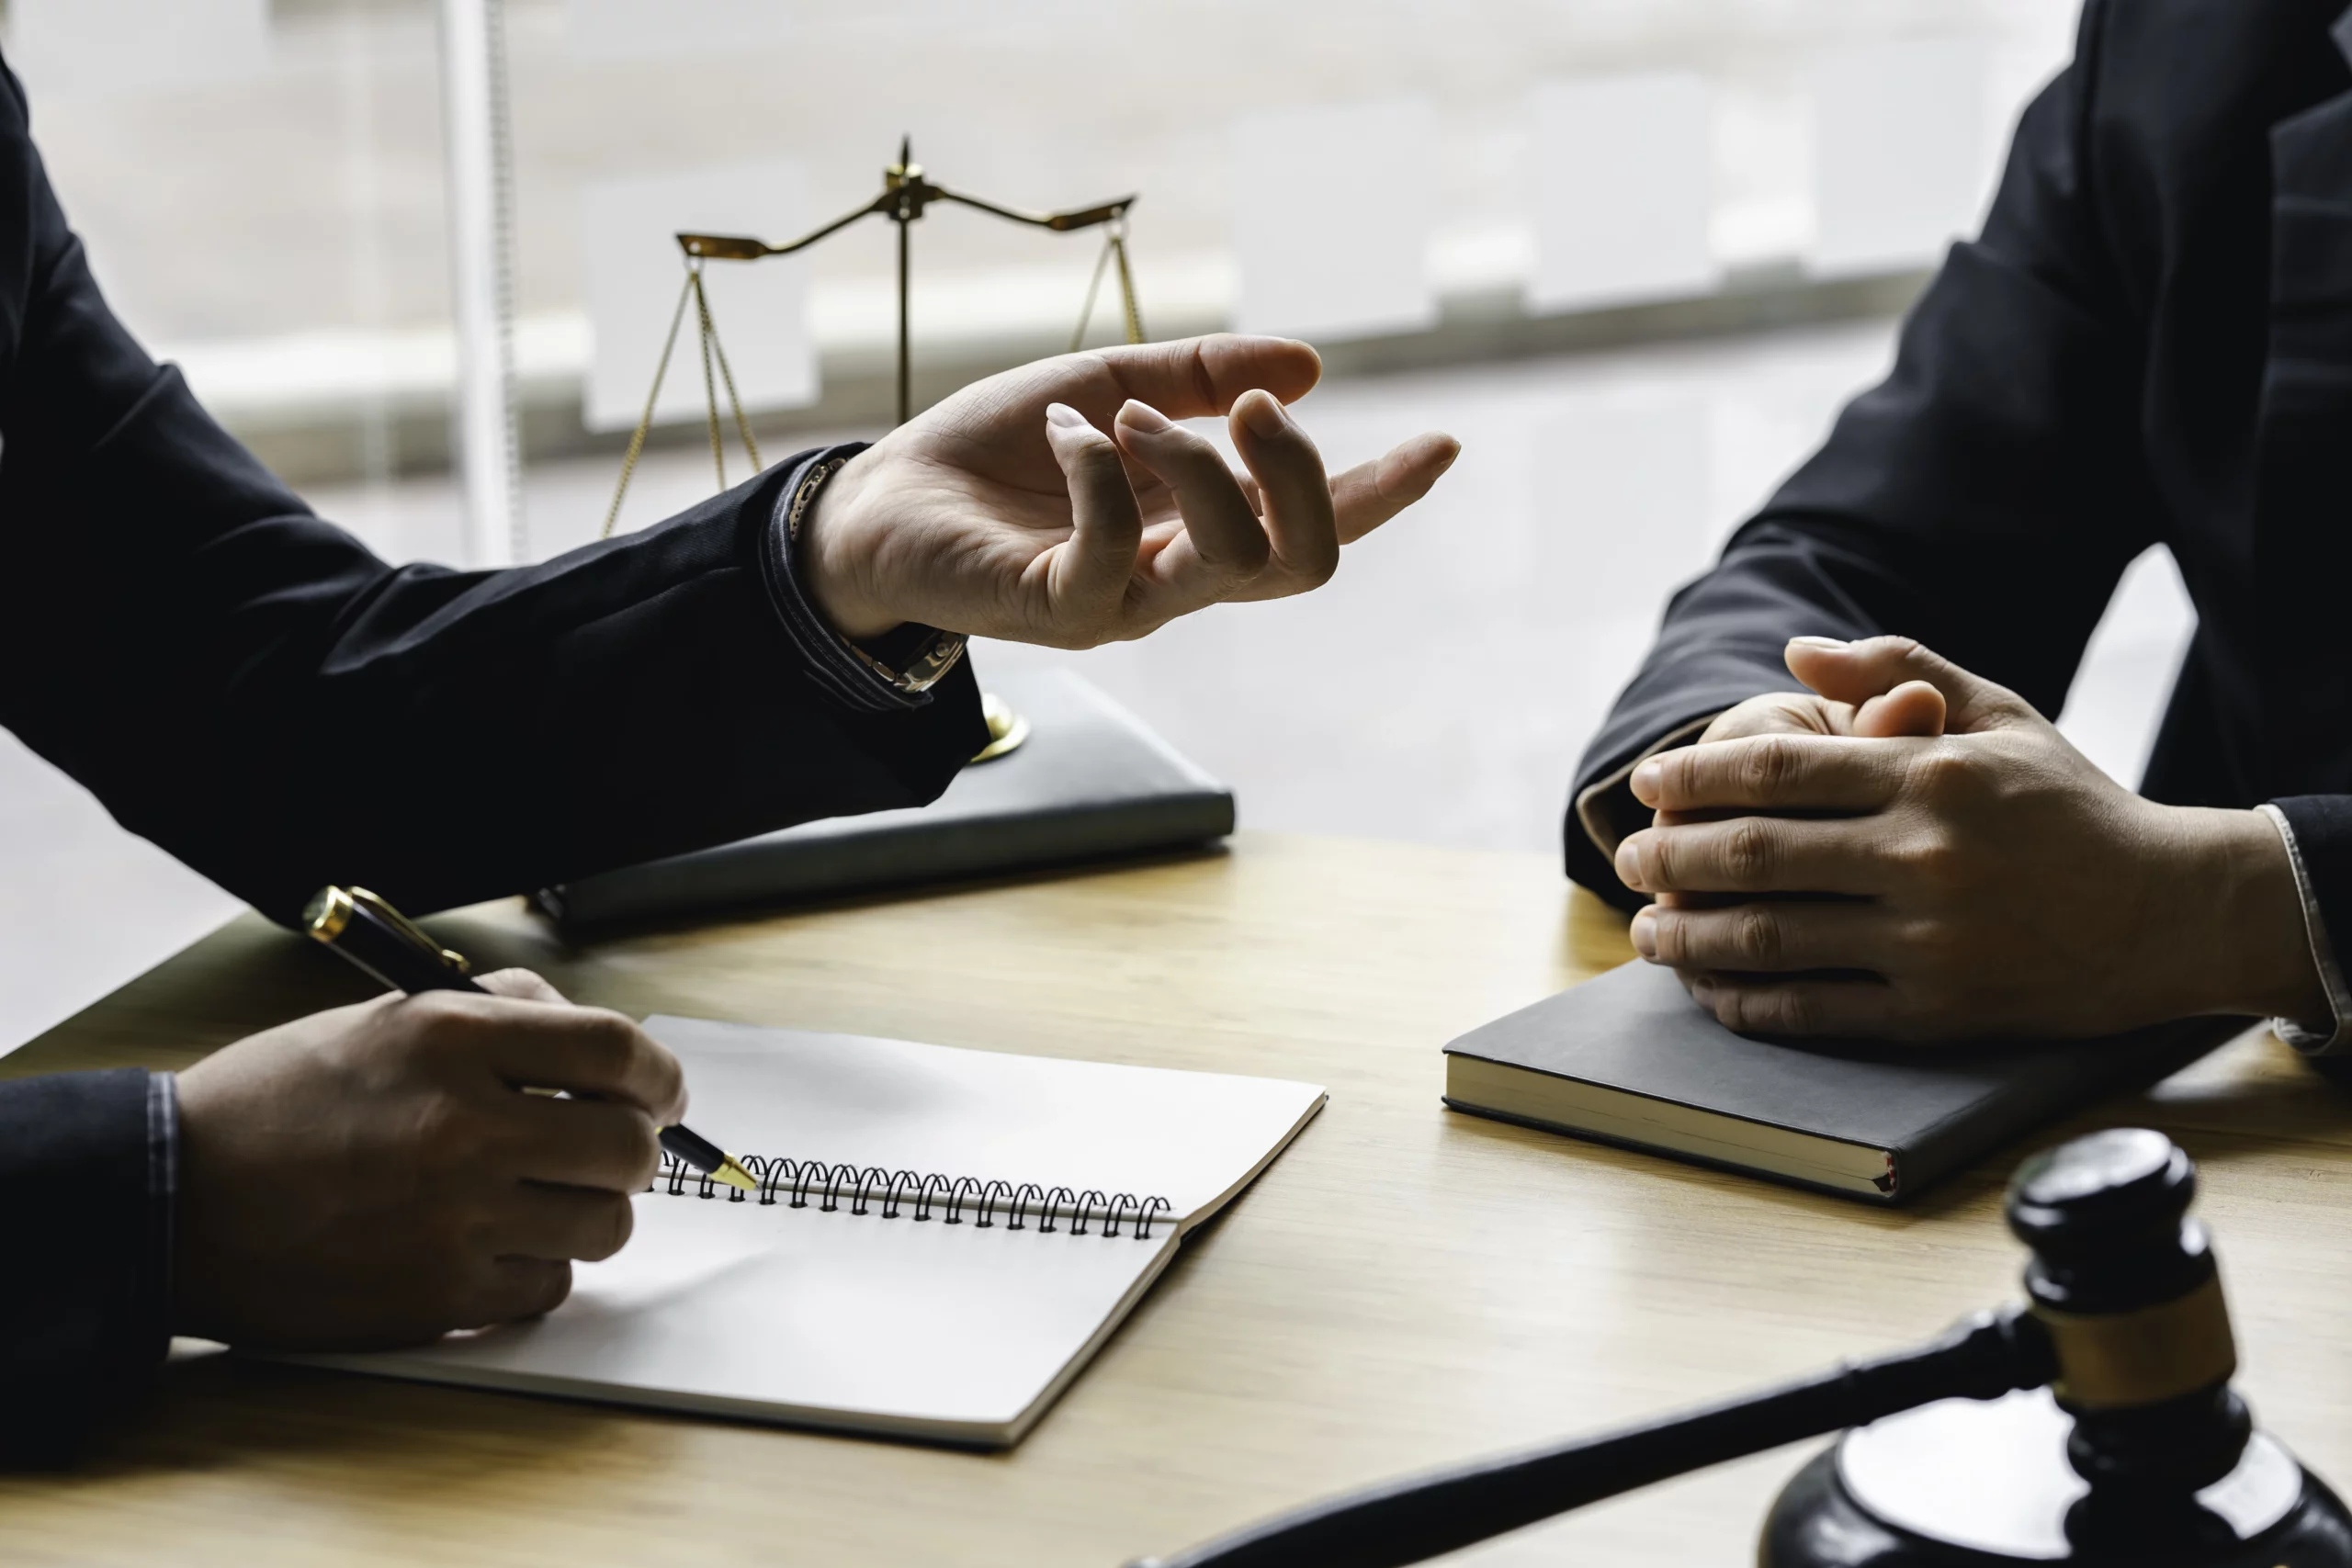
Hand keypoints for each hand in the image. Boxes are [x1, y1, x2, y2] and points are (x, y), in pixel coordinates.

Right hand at [173, 970, 683, 1348]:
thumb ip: (504, 1016)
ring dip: (588, 1209)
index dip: (659, 1076)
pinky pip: (549, 1286)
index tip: (662, 1092)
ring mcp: (455, 1218)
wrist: (175, 1199)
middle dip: (633, 1147)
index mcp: (454, 1040)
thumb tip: (601, 1046)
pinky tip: (488, 1242)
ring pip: (604, 1224)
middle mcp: (465, 1128)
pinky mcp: (438, 1295)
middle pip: (629, 1146)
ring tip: (536, 1194)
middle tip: (603, 1147)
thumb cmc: (280, 1102)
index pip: (617, 1051)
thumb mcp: (389, 1018)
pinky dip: (535, 1267)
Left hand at [798, 333, 1459, 645]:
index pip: (1316, 528)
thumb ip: (1198, 376)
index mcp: (1199, 530)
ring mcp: (1123, 603)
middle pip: (1303, 560)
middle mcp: (1176, 580)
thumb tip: (1304, 364)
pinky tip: (1071, 431)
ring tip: (1129, 414)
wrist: (881, 501)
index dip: (1382, 494)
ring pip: (1231, 561)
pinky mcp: (1058, 611)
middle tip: (1249, 405)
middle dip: (1302, 471)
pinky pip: (1114, 550)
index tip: (1443, 443)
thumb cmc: (993, 454)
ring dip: (1198, 461)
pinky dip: (1103, 471)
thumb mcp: (1109, 384)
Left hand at [1614, 636, 2326, 1041]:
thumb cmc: (2068, 805)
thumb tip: (1794, 648)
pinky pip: (1813, 1010)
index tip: (1646, 783)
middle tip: (1626, 859)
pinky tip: (1709, 989)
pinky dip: (1746, 1002)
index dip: (1696, 777)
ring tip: (1647, 930)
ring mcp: (1928, 941)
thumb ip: (1898, 670)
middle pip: (1758, 854)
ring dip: (1690, 937)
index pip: (1779, 768)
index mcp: (1931, 775)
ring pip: (1771, 938)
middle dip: (1672, 857)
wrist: (2168, 912)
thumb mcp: (2000, 714)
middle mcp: (1925, 856)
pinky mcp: (1935, 1013)